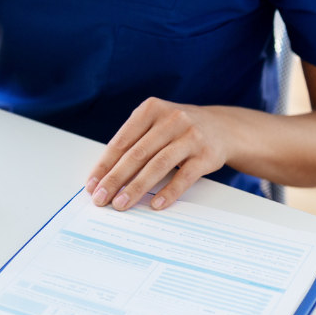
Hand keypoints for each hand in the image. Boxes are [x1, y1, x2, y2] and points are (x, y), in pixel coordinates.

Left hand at [84, 98, 230, 211]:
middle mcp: (171, 119)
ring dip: (137, 187)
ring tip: (121, 204)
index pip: (121, 140)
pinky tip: (155, 204)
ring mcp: (190, 136)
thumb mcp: (156, 123)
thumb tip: (105, 175)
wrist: (223, 127)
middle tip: (101, 198)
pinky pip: (184, 176)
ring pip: (158, 165)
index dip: (105, 164)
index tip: (92, 184)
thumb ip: (134, 142)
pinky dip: (168, 192)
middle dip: (115, 179)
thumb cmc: (179, 129)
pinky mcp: (207, 155)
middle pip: (137, 154)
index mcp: (150, 109)